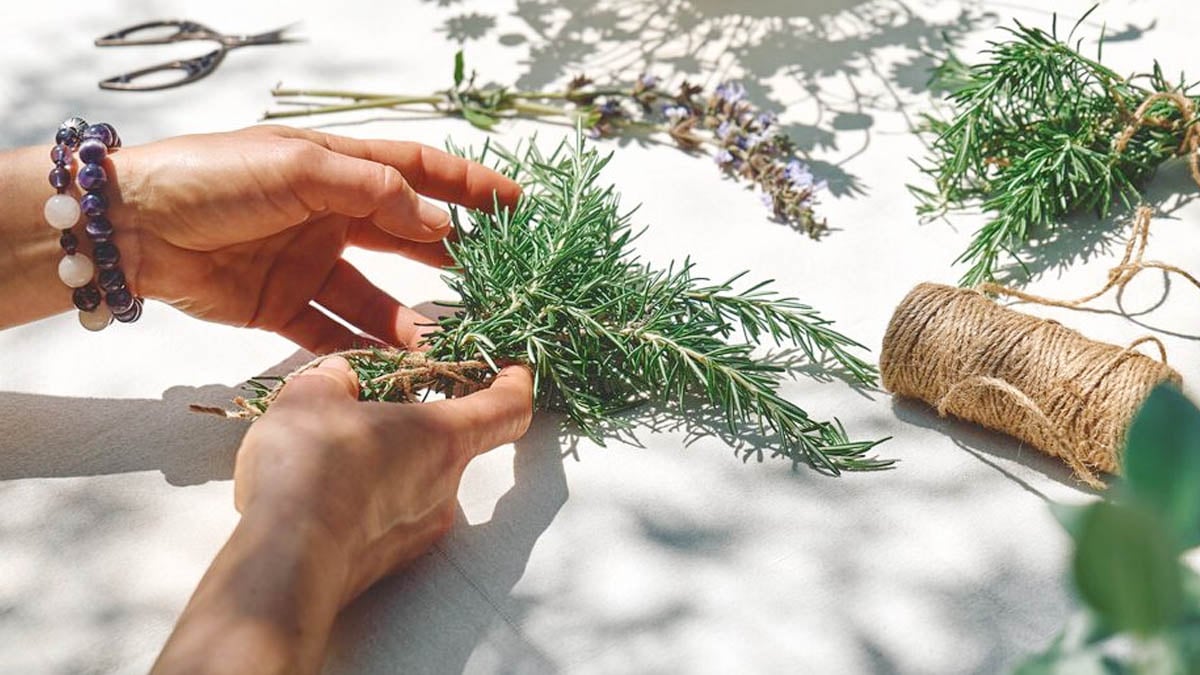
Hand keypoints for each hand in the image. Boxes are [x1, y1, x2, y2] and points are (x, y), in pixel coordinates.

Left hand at [109, 125, 520, 351]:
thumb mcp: (300, 169)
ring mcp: (307, 263)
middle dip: (451, 256)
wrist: (132, 227)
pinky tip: (392, 365)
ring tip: (440, 343)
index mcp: (337, 169)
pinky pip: (334, 332)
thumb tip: (438, 221)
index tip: (516, 205)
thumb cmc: (214, 178)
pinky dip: (363, 350)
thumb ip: (374, 193)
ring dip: (407, 319)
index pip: (418, 172)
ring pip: (374, 296)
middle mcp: (330, 215)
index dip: (468, 186)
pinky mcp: (282, 306)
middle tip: (495, 282)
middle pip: (405, 237)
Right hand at [154, 357, 532, 672]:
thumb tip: (340, 379)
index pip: (507, 408)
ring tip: (321, 452)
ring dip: (382, 462)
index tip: (512, 370)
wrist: (283, 562)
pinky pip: (385, 517)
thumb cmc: (309, 466)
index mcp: (443, 436)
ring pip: (412, 481)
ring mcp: (420, 531)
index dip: (513, 384)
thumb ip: (333, 379)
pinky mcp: (389, 564)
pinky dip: (362, 499)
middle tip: (364, 405)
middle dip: (412, 421)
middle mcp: (446, 487)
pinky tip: (314, 494)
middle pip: (449, 443)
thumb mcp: (311, 396)